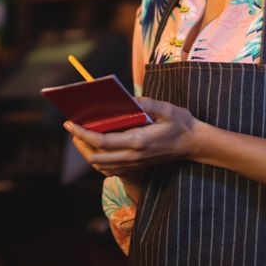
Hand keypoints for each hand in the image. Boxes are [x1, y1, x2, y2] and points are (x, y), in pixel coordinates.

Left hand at [63, 97, 202, 176]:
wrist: (194, 144)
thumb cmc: (181, 123)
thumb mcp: (166, 108)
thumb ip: (145, 103)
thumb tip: (126, 98)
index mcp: (138, 141)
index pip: (102, 141)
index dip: (83, 133)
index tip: (71, 123)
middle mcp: (133, 156)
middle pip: (96, 156)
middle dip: (80, 143)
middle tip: (71, 126)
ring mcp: (134, 163)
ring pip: (101, 165)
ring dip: (87, 151)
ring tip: (79, 134)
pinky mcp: (136, 166)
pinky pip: (109, 168)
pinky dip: (98, 158)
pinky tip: (95, 145)